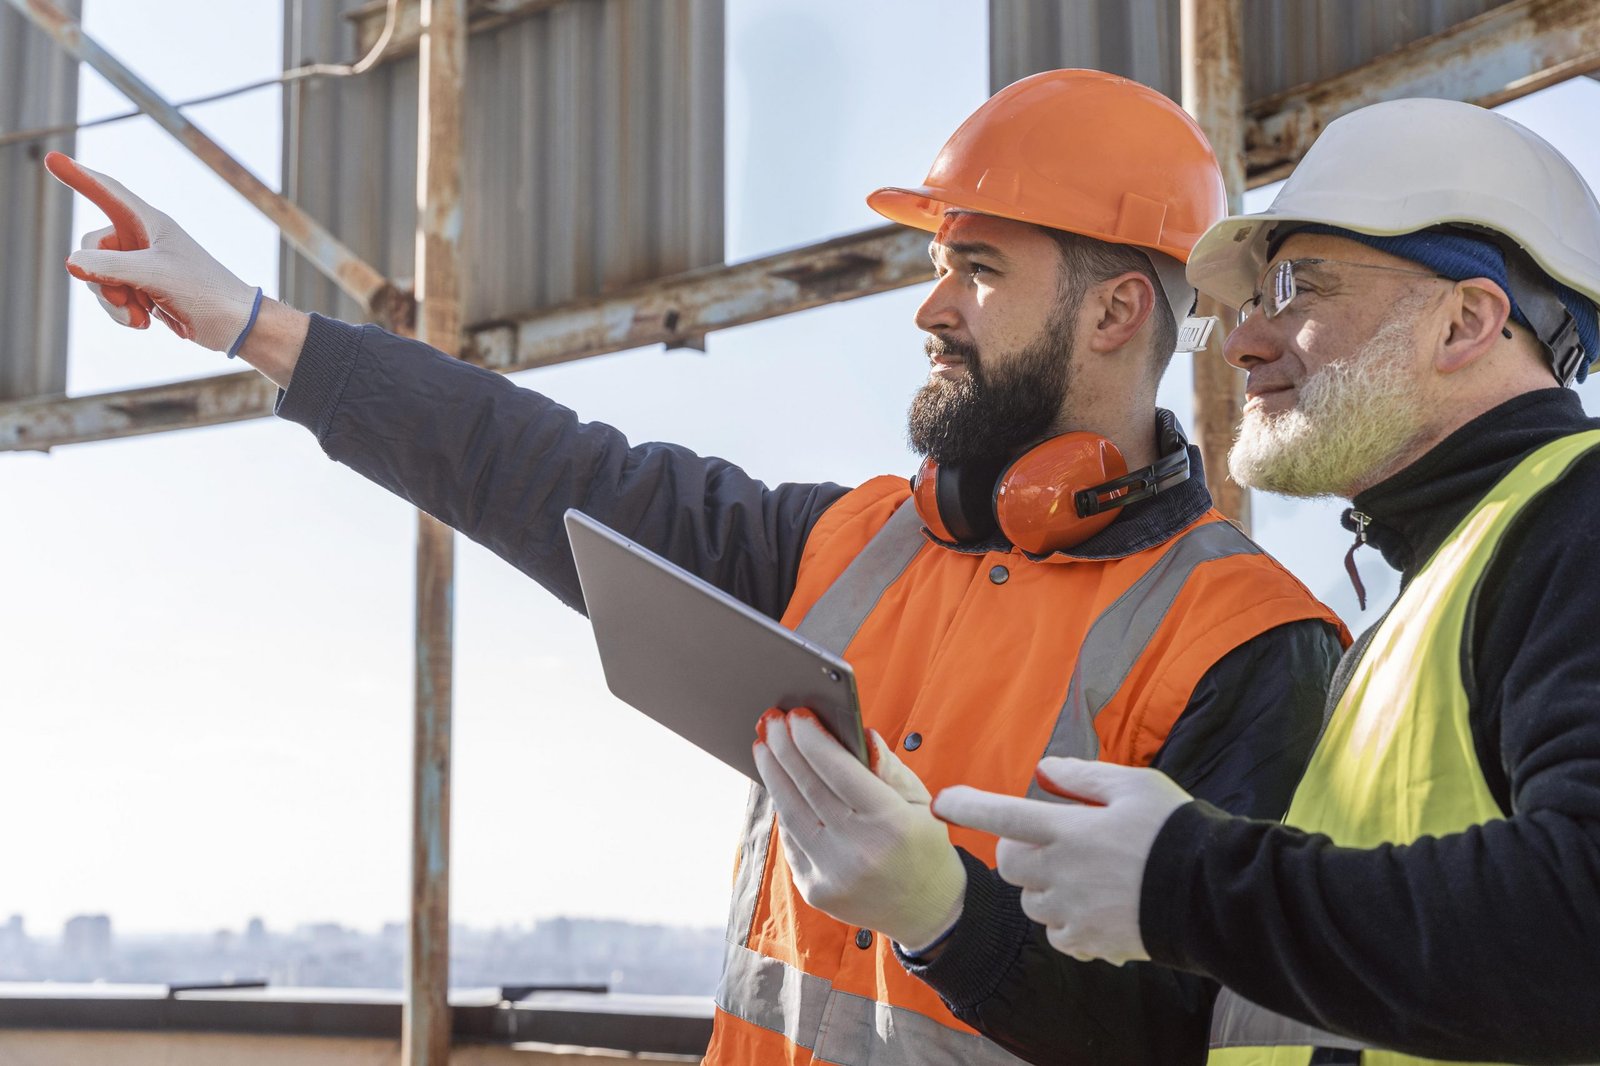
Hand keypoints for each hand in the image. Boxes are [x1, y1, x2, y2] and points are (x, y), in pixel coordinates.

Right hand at [45, 152, 262, 353]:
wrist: (233, 326)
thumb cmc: (204, 292)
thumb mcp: (155, 275)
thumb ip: (111, 266)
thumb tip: (72, 262)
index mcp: (149, 223)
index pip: (107, 192)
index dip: (79, 176)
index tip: (53, 158)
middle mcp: (143, 239)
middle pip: (93, 248)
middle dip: (101, 278)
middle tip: (125, 298)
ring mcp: (142, 265)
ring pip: (99, 277)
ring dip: (113, 301)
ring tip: (140, 315)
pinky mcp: (144, 289)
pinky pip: (114, 296)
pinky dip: (122, 311)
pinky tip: (144, 322)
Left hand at [753, 709, 965, 951]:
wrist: (927, 911)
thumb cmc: (923, 846)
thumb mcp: (920, 802)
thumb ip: (888, 767)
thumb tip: (859, 734)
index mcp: (892, 824)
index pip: (840, 772)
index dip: (813, 741)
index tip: (797, 715)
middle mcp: (859, 851)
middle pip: (808, 789)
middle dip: (785, 749)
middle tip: (770, 721)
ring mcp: (833, 874)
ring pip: (791, 813)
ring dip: (773, 775)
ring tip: (765, 747)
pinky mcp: (815, 890)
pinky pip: (791, 840)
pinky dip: (783, 808)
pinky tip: (778, 784)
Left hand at [933, 757, 1190, 965]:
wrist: (1215, 894)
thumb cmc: (1176, 830)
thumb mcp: (1135, 784)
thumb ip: (1083, 776)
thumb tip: (1045, 771)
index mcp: (1069, 828)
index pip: (1002, 813)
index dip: (967, 805)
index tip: (942, 802)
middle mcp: (1063, 871)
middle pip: (1009, 863)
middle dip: (1019, 849)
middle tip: (1050, 841)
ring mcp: (1075, 910)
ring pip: (1031, 901)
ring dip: (1043, 887)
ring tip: (1083, 875)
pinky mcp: (1092, 941)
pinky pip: (1058, 933)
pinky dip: (1066, 921)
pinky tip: (1094, 907)